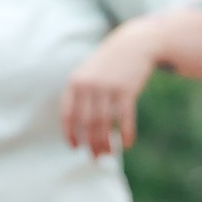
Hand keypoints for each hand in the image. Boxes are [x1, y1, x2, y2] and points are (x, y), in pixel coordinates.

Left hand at [61, 23, 160, 158]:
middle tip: (95, 157)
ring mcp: (108, 88)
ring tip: (109, 154)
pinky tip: (128, 144)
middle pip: (86, 123)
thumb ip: (80, 94)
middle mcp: (89, 86)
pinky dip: (126, 133)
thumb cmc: (109, 63)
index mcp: (75, 83)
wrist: (133, 44)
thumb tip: (78, 126)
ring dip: (107, 142)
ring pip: (104, 124)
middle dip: (90, 144)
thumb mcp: (88, 73)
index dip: (70, 133)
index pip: (67, 114)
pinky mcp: (126, 90)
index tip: (75, 147)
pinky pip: (124, 118)